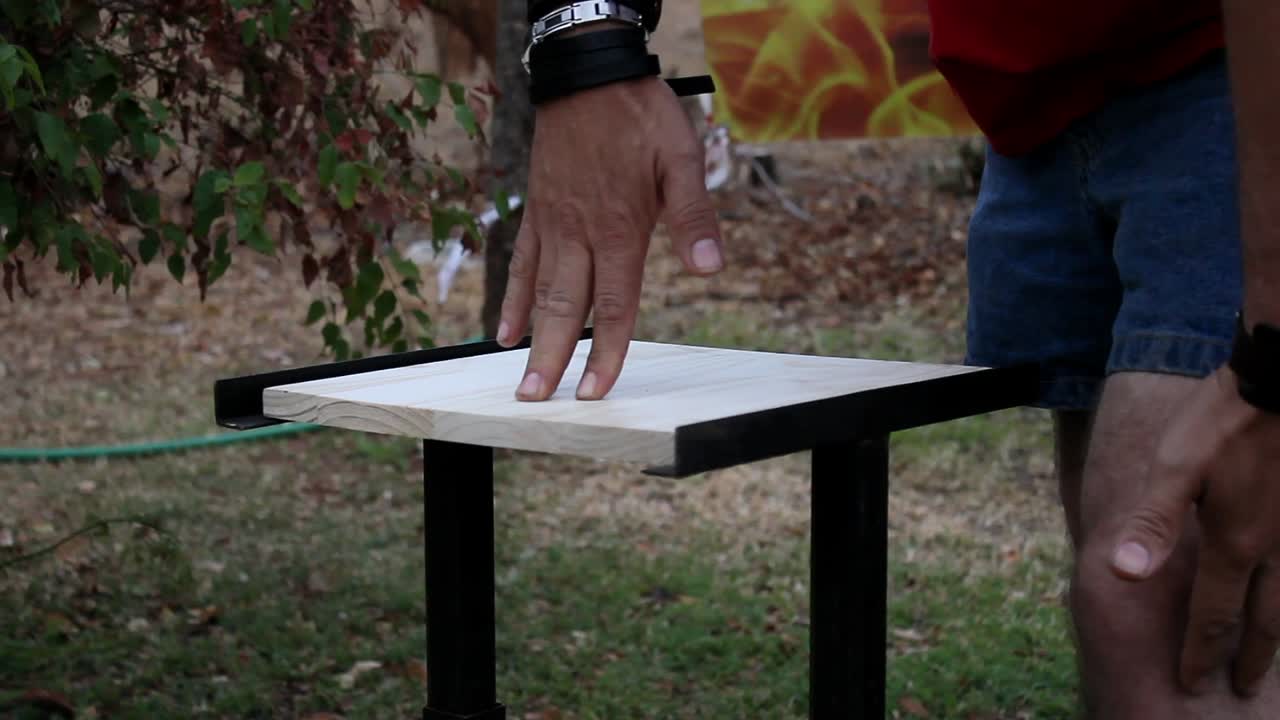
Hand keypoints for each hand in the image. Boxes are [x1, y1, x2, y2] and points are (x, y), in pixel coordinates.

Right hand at [496, 75, 724, 400]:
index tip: (595, 391)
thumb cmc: (640, 115)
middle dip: (554, 358)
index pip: (615, 305)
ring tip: (519, 376)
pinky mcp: (538, 210)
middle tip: (538, 399)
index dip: (608, 352)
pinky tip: (504, 329)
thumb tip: (711, 269)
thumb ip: (693, 217)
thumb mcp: (681, 158)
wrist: (586, 72)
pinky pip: (521, 261)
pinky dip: (514, 298)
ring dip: (530, 337)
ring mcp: (553, 224)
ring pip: (539, 291)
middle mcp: (580, 234)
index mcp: (618, 228)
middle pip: (567, 308)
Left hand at [1111, 364, 1279, 696]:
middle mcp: (1276, 548)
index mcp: (1235, 544)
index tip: (1192, 681)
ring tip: (1271, 652)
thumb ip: (1152, 522)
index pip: (1215, 616)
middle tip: (1243, 686)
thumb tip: (1125, 572)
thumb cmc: (1222, 422)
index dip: (1201, 652)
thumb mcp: (1174, 468)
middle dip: (1249, 657)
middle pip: (1264, 621)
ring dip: (1279, 632)